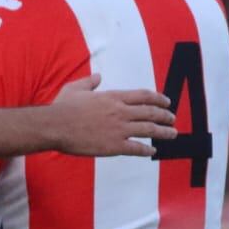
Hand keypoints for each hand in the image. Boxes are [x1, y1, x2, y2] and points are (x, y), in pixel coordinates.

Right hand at [44, 75, 175, 157]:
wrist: (56, 126)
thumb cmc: (63, 107)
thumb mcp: (76, 88)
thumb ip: (89, 82)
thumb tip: (98, 77)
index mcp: (113, 97)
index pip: (143, 96)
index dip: (158, 98)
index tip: (167, 102)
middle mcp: (120, 112)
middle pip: (150, 112)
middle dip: (165, 115)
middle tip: (173, 118)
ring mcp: (119, 129)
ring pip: (149, 130)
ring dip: (164, 132)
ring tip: (173, 134)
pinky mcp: (114, 146)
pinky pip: (136, 148)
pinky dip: (146, 150)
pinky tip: (152, 151)